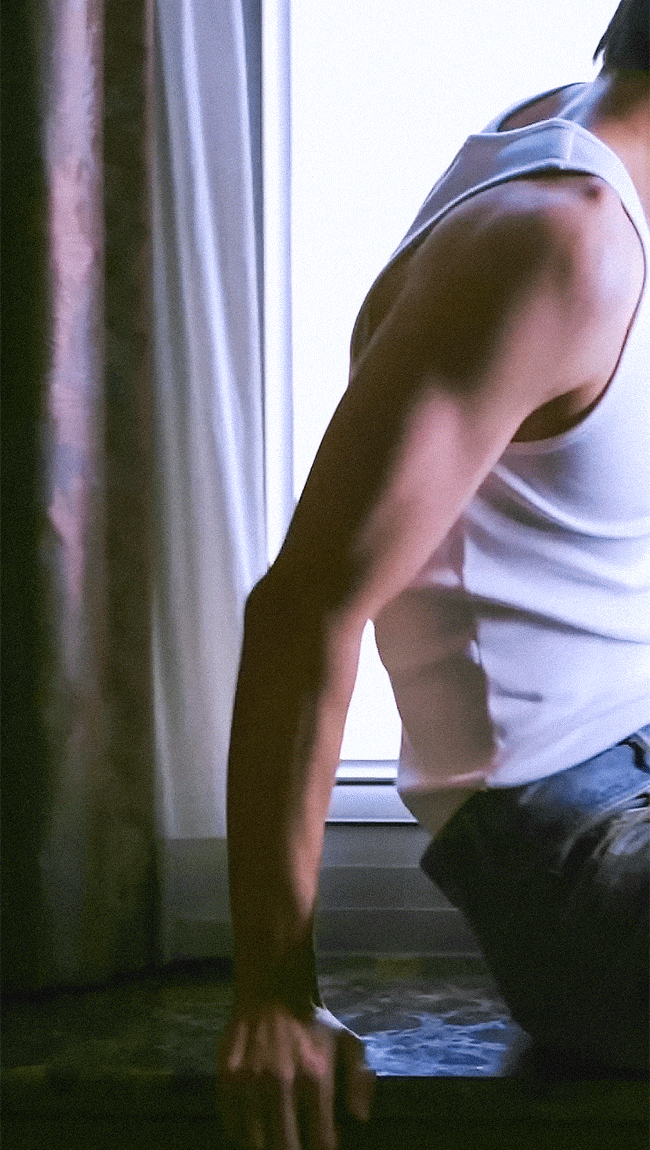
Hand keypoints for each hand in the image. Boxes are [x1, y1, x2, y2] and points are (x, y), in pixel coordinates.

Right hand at [216, 1001, 375, 1148]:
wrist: (273, 989)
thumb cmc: (314, 1023)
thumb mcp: (348, 1042)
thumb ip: (361, 1080)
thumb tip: (359, 1119)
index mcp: (315, 1078)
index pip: (320, 1143)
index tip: (322, 1147)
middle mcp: (281, 1084)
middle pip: (285, 1149)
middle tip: (297, 1146)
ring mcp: (250, 1083)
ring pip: (256, 1144)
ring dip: (268, 1146)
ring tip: (276, 1140)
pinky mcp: (227, 1079)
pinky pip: (232, 1126)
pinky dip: (244, 1135)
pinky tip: (256, 1129)